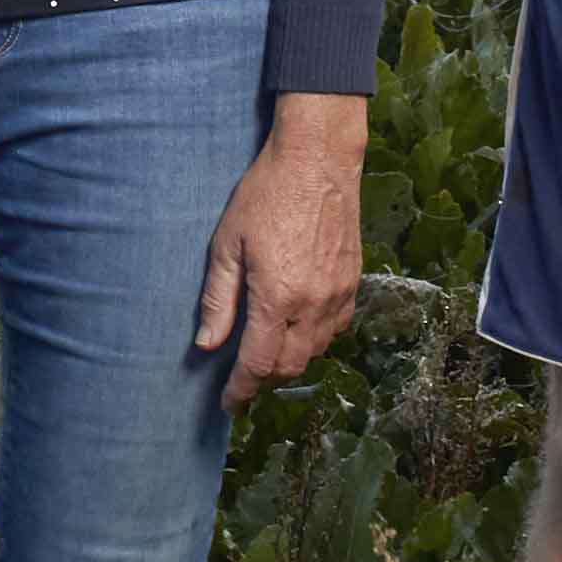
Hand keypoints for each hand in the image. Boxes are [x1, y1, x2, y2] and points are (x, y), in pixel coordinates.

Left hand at [194, 95, 365, 409]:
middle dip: (264, 380)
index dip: (241, 390)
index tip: (228, 402)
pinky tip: (297, 328)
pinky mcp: (354, 282)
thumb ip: (218, 300)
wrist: (318, 158)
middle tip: (242, 379)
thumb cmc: (266, 193)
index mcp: (278, 297)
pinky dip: (315, 340)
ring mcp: (338, 294)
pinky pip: (336, 329)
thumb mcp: (227, 244)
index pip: (259, 364)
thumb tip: (207, 345)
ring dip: (290, 361)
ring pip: (316, 352)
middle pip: (290, 366)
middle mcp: (313, 304)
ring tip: (266, 354)